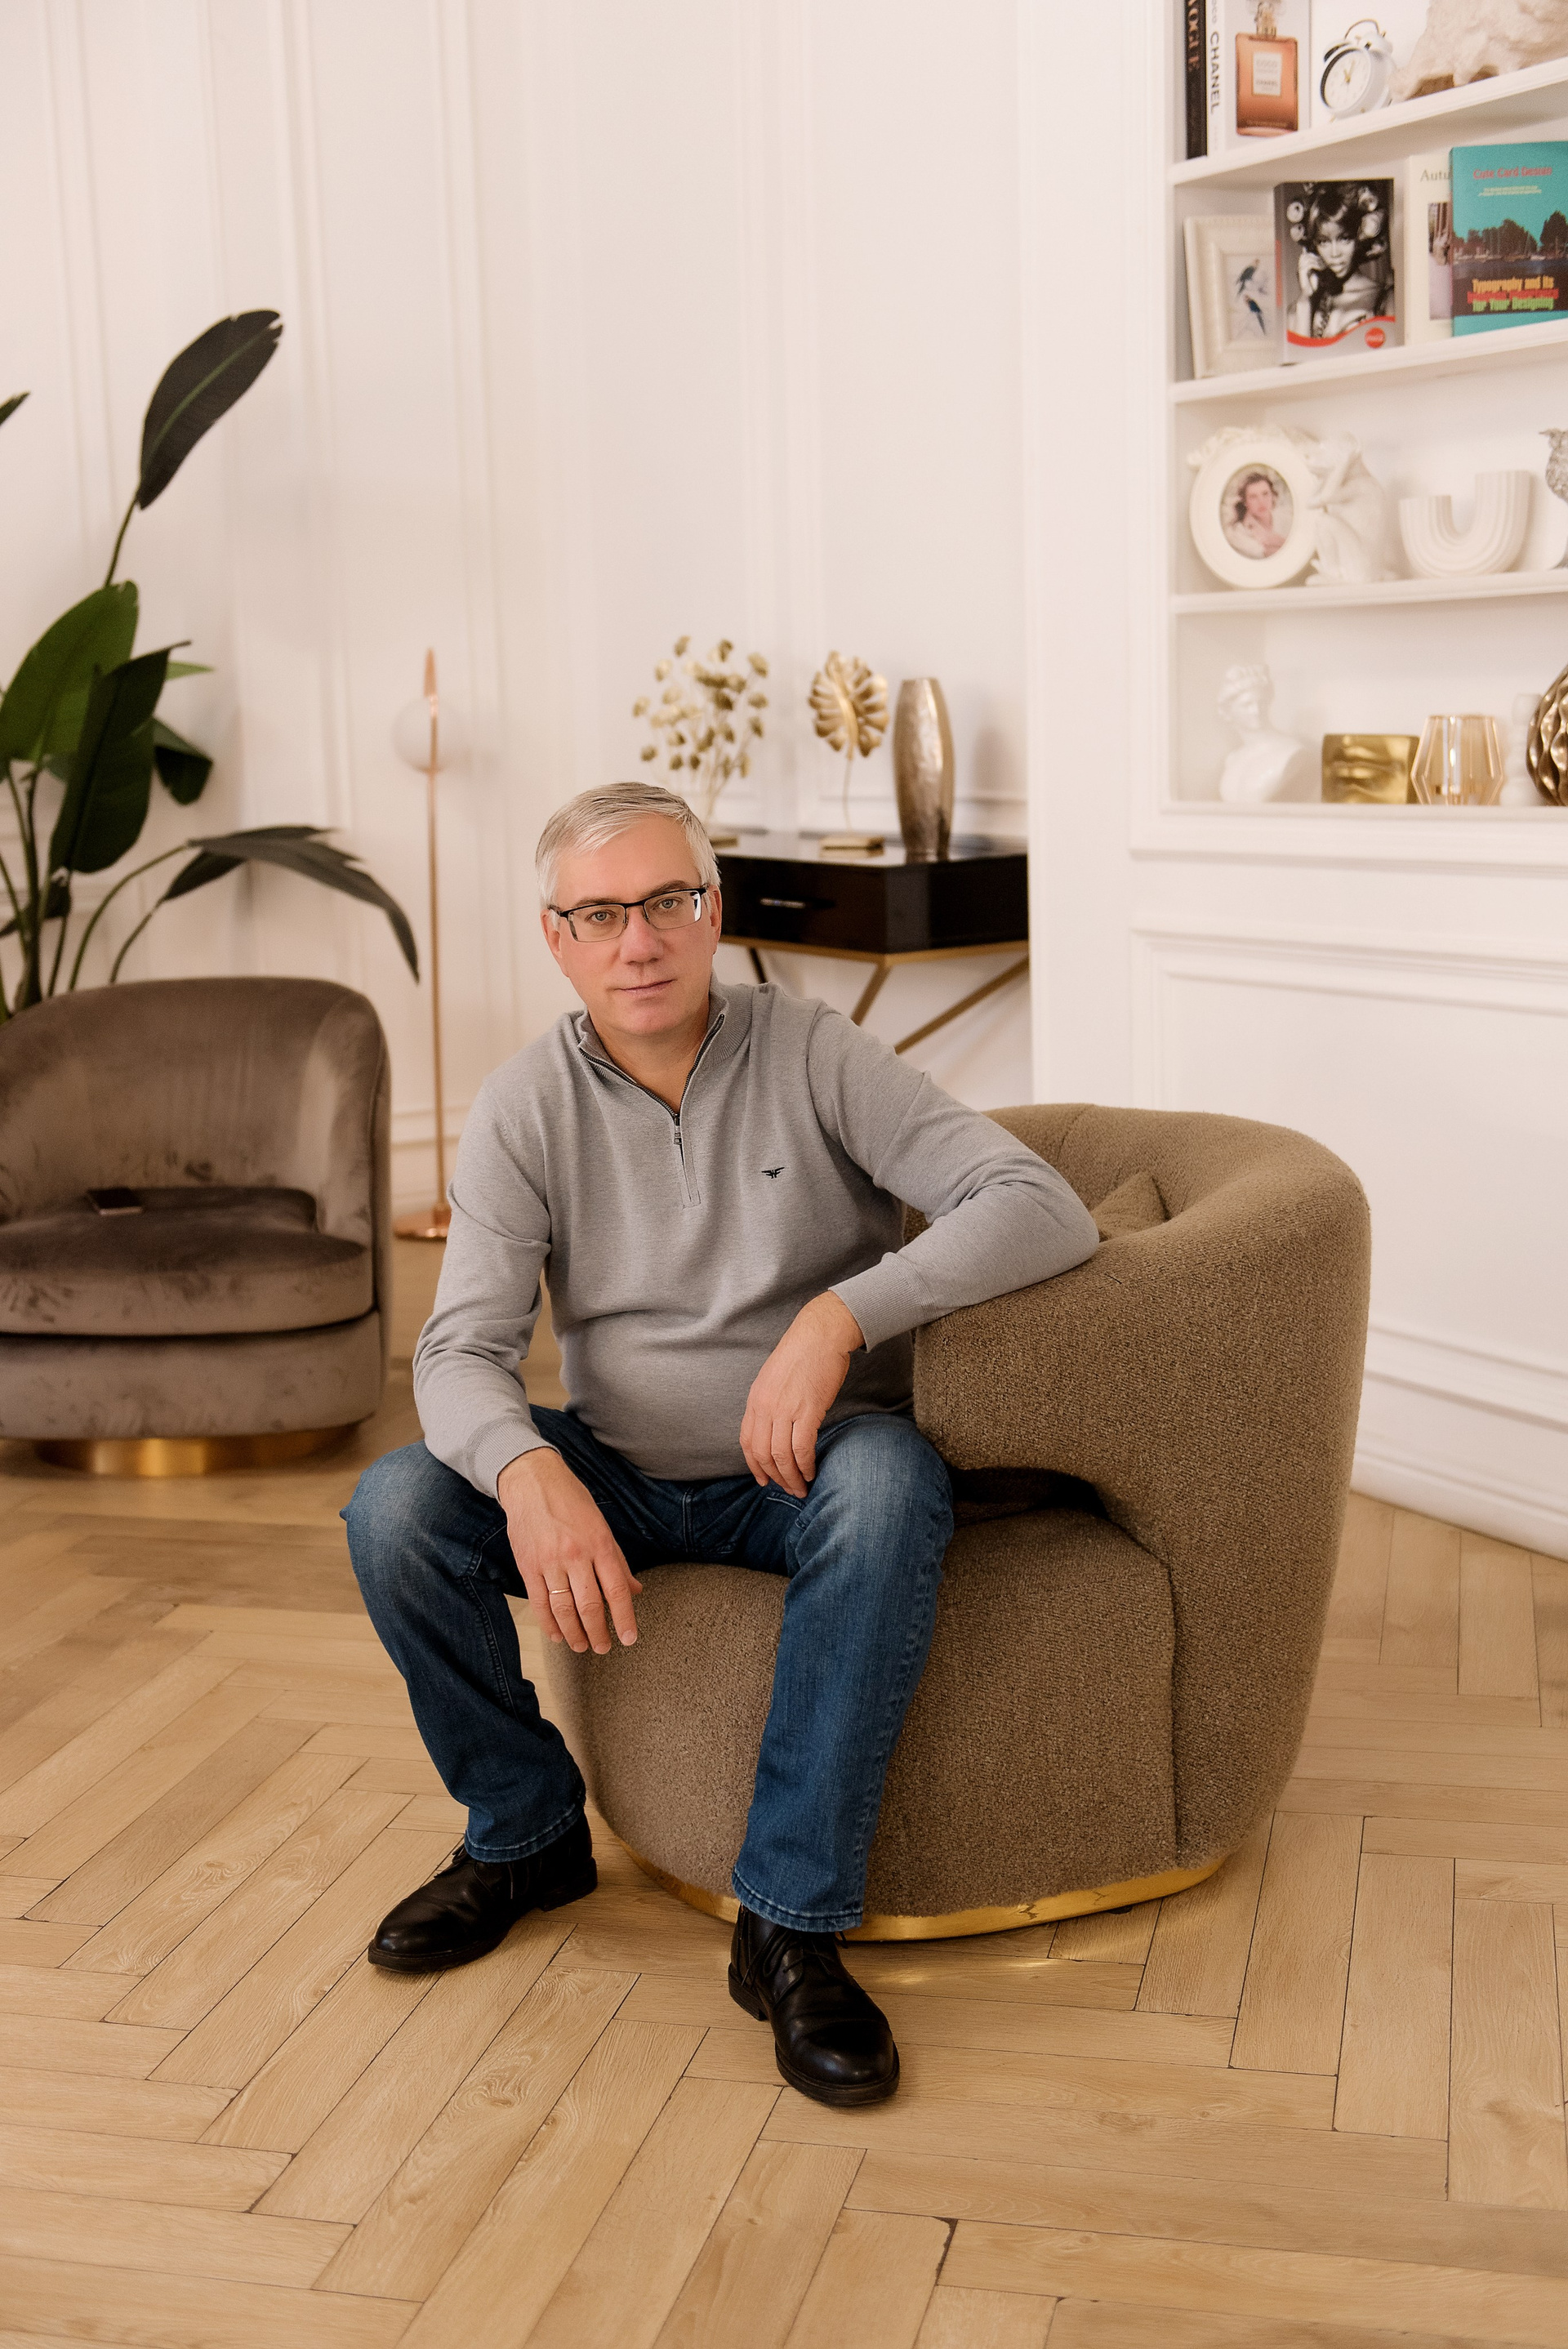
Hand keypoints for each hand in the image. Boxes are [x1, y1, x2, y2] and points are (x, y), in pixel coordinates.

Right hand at [497, 1448, 641, 1655]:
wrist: (532, 1482)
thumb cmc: (571, 1501)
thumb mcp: (602, 1526)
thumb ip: (618, 1561)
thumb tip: (635, 1590)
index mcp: (599, 1544)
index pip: (616, 1590)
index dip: (624, 1618)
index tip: (629, 1639)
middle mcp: (576, 1555)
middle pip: (589, 1605)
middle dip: (598, 1633)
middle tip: (603, 1647)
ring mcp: (550, 1562)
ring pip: (564, 1609)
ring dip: (574, 1633)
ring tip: (582, 1646)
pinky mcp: (528, 1566)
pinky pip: (539, 1603)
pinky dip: (549, 1624)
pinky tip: (557, 1634)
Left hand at [740, 1291, 863, 1498]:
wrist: (820, 1334)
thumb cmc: (802, 1352)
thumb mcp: (774, 1378)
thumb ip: (771, 1402)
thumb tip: (776, 1426)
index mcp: (755, 1399)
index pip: (748, 1442)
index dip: (754, 1465)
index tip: (764, 1479)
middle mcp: (765, 1407)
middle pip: (762, 1454)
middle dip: (774, 1477)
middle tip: (787, 1489)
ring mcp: (784, 1409)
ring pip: (781, 1456)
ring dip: (791, 1477)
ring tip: (800, 1487)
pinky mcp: (807, 1410)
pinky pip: (801, 1447)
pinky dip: (805, 1464)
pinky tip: (811, 1471)